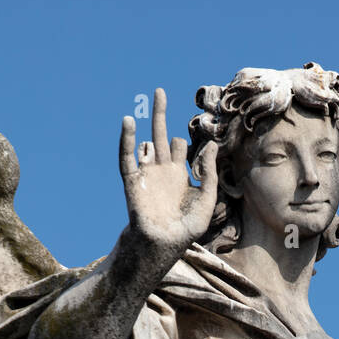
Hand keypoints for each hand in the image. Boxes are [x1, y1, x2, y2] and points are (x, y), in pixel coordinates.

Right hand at [119, 89, 217, 251]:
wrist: (161, 246)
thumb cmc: (185, 230)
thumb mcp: (206, 201)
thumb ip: (209, 174)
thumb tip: (211, 146)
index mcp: (179, 175)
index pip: (181, 147)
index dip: (192, 144)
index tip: (205, 150)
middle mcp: (162, 170)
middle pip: (161, 134)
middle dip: (161, 113)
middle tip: (159, 91)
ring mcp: (147, 174)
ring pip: (147, 140)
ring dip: (152, 122)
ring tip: (156, 97)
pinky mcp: (133, 181)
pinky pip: (127, 157)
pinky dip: (127, 139)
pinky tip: (129, 120)